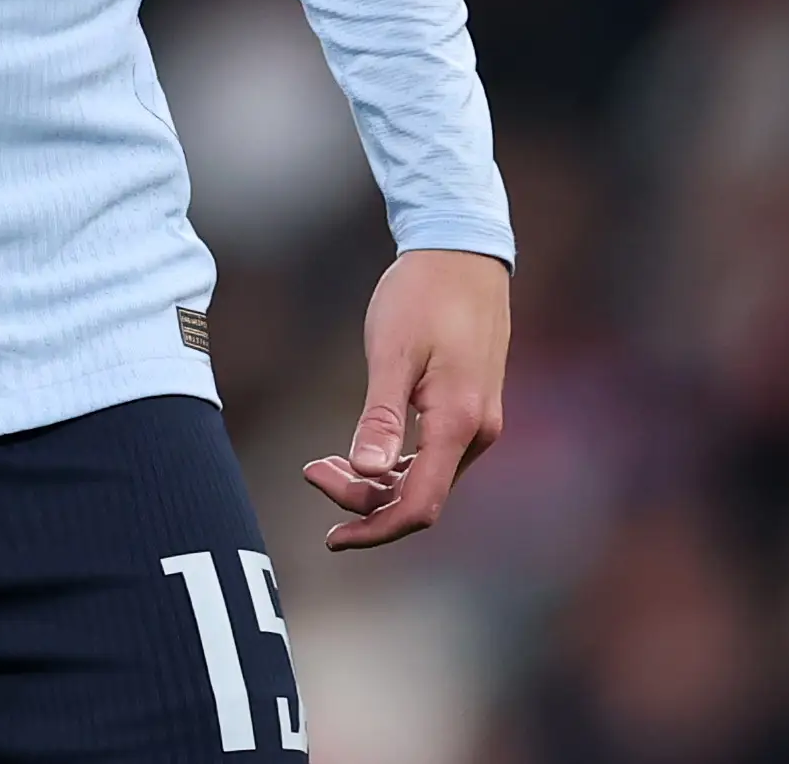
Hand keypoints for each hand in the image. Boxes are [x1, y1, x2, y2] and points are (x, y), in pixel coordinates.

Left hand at [302, 248, 507, 549]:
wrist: (462, 253)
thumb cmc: (422, 294)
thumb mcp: (392, 353)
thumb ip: (381, 416)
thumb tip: (366, 471)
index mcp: (459, 423)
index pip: (419, 507)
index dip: (373, 528)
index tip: (329, 535)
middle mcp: (477, 433)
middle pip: (421, 499)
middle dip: (363, 500)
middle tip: (310, 471)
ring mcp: (478, 423)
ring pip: (427, 480)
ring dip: (377, 484)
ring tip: (322, 464)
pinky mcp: (470, 410)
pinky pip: (434, 458)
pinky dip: (396, 465)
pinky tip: (361, 453)